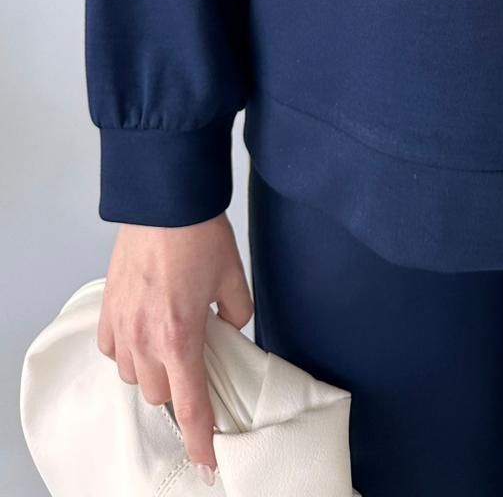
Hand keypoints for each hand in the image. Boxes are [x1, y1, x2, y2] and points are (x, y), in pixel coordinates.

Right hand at [97, 215, 254, 482]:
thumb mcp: (233, 278)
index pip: (190, 405)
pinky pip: (113, 351)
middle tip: (197, 362)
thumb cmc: (200, 235)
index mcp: (181, 337)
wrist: (163, 201)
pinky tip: (144, 331)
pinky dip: (128, 351)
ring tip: (170, 343)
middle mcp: (146, 340)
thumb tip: (229, 330)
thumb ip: (236, 314)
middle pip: (160, 393)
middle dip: (180, 386)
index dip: (200, 439)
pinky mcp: (107, 310)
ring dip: (153, 370)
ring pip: (133, 376)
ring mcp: (122, 326)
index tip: (208, 461)